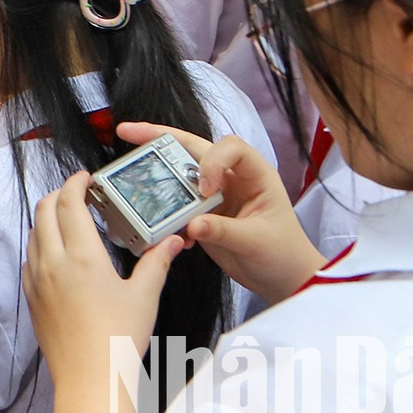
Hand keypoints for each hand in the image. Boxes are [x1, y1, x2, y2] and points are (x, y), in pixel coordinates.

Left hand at [24, 171, 182, 386]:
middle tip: (78, 193)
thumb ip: (157, 263)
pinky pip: (29, 258)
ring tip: (70, 220)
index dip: (75, 183)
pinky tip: (58, 254)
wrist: (90, 379)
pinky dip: (40, 244)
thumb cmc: (120, 338)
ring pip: (34, 232)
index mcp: (82, 256)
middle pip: (45, 210)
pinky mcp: (30, 297)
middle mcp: (53, 261)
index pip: (69, 203)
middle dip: (59, 194)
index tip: (85, 177)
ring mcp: (37, 279)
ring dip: (48, 218)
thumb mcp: (145, 296)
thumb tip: (174, 240)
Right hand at [114, 122, 322, 304]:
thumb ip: (223, 231)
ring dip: (156, 171)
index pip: (230, 147)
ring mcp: (215, 193)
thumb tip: (192, 225)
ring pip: (180, 171)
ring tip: (129, 168)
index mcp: (254, 175)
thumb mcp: (256, 242)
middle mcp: (232, 177)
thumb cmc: (283, 254)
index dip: (213, 161)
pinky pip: (177, 201)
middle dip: (160, 138)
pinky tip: (158, 221)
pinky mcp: (203, 211)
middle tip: (127, 133)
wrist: (284, 280)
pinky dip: (164, 208)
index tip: (204, 189)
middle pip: (194, 147)